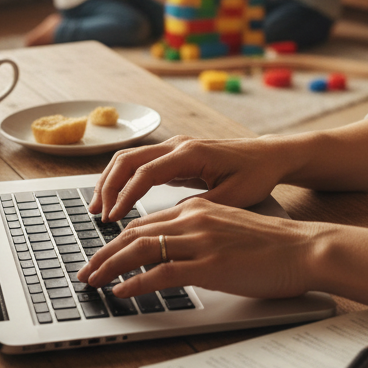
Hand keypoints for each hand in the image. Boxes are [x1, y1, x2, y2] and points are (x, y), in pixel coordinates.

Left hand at [77, 199, 325, 299]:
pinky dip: (136, 283)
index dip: (119, 240)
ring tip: (93, 281)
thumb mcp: (231, 229)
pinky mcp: (210, 264)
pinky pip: (161, 272)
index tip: (103, 255)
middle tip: (86, 271)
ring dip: (110, 266)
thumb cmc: (275, 245)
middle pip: (136, 232)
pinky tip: (122, 292)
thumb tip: (181, 252)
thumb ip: (204, 234)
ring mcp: (202, 241)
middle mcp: (196, 218)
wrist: (305, 248)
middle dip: (104, 253)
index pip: (147, 222)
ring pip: (142, 249)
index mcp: (200, 209)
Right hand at [87, 134, 288, 221]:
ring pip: (130, 159)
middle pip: (128, 160)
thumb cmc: (256, 175)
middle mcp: (178, 145)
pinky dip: (123, 180)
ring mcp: (175, 147)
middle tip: (97, 216)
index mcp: (191, 153)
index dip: (125, 197)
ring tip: (99, 209)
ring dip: (110, 181)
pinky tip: (117, 201)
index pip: (145, 173)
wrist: (270, 156)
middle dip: (108, 187)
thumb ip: (199, 208)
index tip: (112, 220)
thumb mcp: (232, 198)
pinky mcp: (176, 156)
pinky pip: (141, 164)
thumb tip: (168, 222)